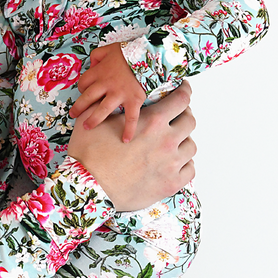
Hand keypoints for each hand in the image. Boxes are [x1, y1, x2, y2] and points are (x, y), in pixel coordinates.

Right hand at [67, 81, 195, 210]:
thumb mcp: (94, 118)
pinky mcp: (171, 184)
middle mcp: (167, 140)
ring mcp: (172, 163)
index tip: (183, 91)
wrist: (88, 187)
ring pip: (190, 146)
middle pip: (190, 121)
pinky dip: (184, 164)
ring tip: (171, 144)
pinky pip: (189, 169)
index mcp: (152, 121)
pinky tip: (173, 163)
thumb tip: (111, 96)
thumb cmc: (88, 153)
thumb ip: (108, 103)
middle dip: (183, 116)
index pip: (181, 99)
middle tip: (174, 118)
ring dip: (182, 141)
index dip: (184, 92)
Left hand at [71, 43, 145, 142]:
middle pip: (87, 98)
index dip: (82, 88)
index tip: (85, 92)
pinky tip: (125, 139)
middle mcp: (106, 85)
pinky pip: (130, 117)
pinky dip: (129, 129)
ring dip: (93, 120)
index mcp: (99, 72)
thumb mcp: (108, 49)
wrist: (149, 55)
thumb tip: (92, 65)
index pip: (84, 83)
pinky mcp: (133, 100)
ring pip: (102, 110)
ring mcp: (119, 94)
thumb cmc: (128, 52)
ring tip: (87, 127)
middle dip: (79, 108)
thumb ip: (96, 56)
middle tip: (73, 115)